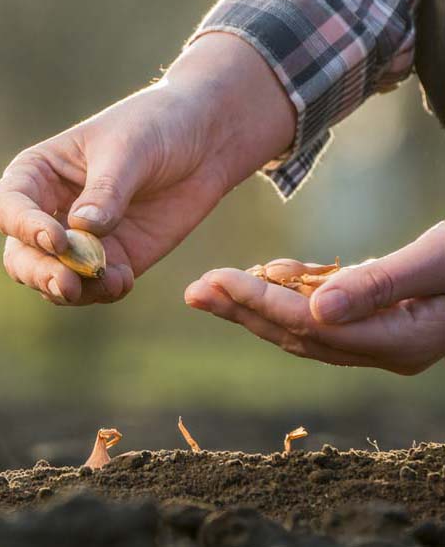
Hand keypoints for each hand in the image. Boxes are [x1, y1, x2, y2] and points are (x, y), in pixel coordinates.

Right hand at [0, 33, 294, 304]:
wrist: (206, 139)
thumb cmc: (155, 126)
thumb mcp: (129, 149)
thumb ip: (106, 191)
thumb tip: (82, 229)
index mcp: (37, 175)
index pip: (10, 209)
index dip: (25, 228)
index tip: (57, 239)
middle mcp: (49, 212)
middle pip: (22, 255)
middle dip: (40, 272)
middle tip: (67, 283)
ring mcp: (79, 241)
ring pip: (53, 279)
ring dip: (72, 290)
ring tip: (106, 282)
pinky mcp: (113, 260)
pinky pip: (95, 288)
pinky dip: (104, 291)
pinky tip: (124, 281)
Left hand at [185, 222, 444, 374]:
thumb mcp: (440, 260)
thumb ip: (381, 285)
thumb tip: (314, 312)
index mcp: (403, 341)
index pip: (312, 327)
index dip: (259, 302)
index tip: (214, 279)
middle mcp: (387, 349)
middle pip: (297, 335)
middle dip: (241, 310)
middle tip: (191, 291)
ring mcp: (383, 338)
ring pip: (304, 328)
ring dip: (256, 305)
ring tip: (211, 286)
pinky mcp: (381, 319)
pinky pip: (324, 314)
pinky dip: (292, 295)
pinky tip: (267, 274)